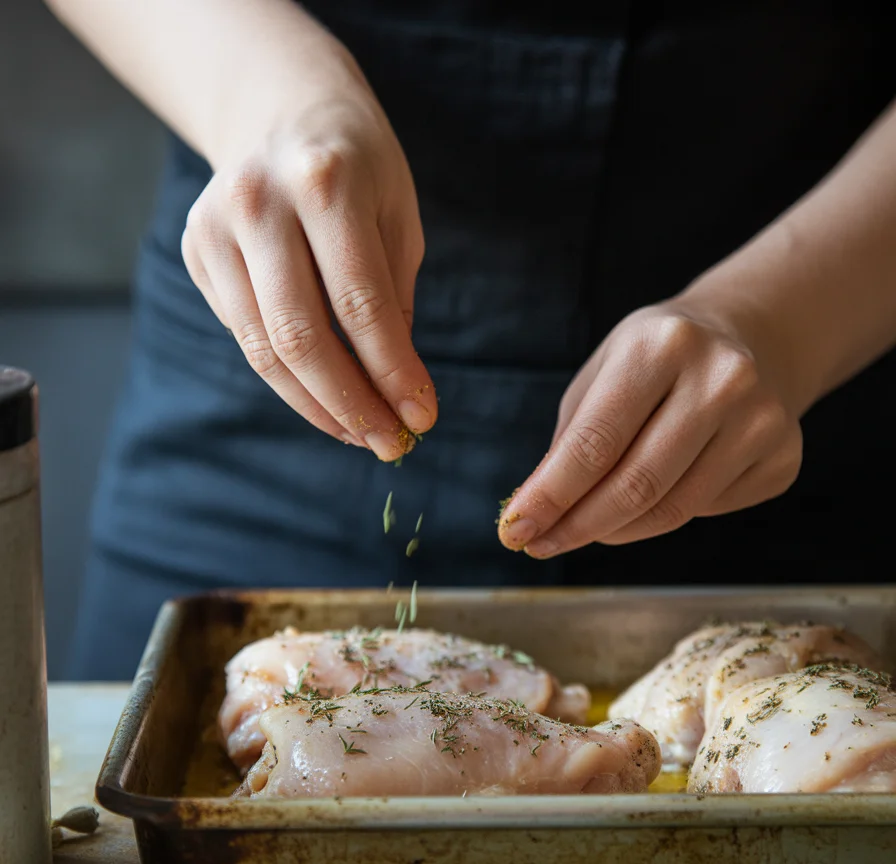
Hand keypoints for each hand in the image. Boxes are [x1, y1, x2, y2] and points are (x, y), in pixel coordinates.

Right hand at [181, 45, 433, 459]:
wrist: (277, 105)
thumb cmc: (355, 165)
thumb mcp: (396, 214)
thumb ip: (393, 299)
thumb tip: (396, 393)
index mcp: (324, 183)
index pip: (361, 306)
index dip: (392, 373)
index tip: (422, 419)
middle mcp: (258, 203)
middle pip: (302, 337)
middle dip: (352, 405)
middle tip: (389, 444)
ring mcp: (215, 228)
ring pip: (264, 350)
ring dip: (318, 406)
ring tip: (361, 433)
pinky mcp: (196, 251)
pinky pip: (245, 336)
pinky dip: (288, 378)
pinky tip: (325, 395)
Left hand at [497, 302, 803, 554]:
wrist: (751, 337)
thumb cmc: (657, 361)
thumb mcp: (602, 377)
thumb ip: (569, 444)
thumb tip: (534, 514)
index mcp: (661, 346)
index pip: (595, 443)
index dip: (551, 497)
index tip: (516, 531)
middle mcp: (720, 380)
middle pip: (636, 486)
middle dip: (579, 527)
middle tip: (543, 544)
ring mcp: (761, 420)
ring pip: (672, 510)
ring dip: (617, 531)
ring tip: (588, 526)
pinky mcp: (783, 457)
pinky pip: (706, 511)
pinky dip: (666, 515)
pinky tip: (659, 491)